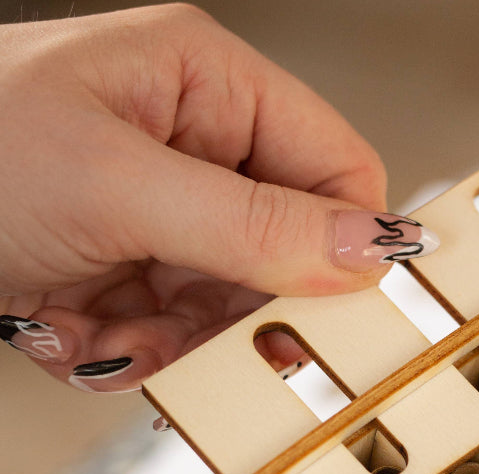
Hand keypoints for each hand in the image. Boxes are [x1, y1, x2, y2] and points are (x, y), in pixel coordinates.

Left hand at [0, 4, 437, 391]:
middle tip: (213, 341)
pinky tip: (74, 332)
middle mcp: (194, 148)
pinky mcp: (128, 269)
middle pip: (287, 249)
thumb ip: (254, 223)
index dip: (346, 239)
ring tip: (106, 331)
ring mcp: (161, 214)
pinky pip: (174, 332)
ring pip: (229, 305)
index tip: (339, 306)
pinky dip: (132, 351)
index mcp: (206, 84)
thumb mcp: (116, 184)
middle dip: (239, 307)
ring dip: (174, 338)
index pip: (334, 165)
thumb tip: (370, 250)